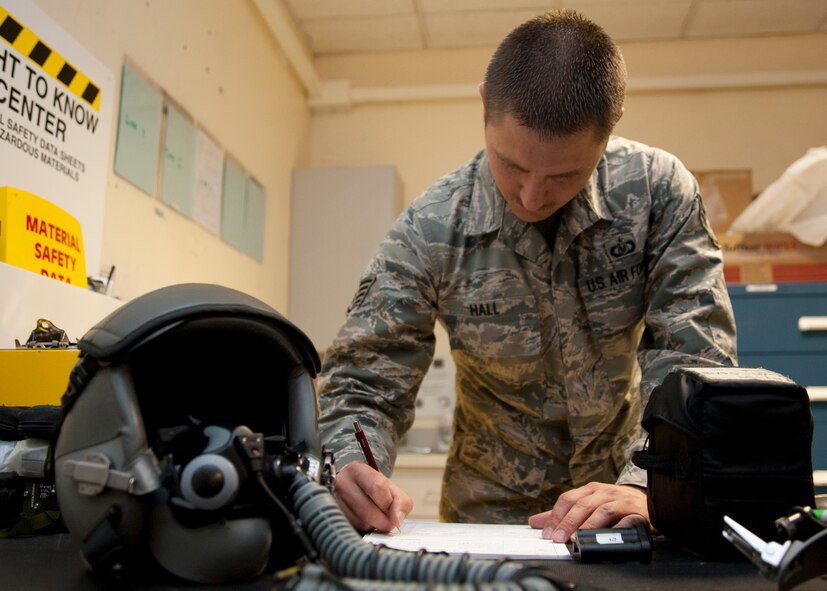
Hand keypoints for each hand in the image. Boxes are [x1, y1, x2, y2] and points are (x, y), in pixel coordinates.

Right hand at [333, 461, 412, 532]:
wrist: (352, 489)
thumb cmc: (372, 488)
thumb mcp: (390, 488)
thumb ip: (402, 502)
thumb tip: (397, 520)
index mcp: (357, 470)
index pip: (378, 488)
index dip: (390, 504)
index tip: (395, 511)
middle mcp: (341, 483)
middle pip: (369, 511)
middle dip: (384, 521)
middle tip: (387, 519)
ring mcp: (334, 501)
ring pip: (361, 523)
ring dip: (373, 526)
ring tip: (374, 516)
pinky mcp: (333, 516)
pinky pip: (353, 530)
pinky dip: (363, 529)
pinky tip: (363, 520)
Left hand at [528, 482, 649, 542]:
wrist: (646, 501)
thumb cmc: (613, 504)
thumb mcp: (587, 504)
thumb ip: (562, 514)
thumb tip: (535, 522)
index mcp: (590, 490)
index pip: (568, 499)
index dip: (556, 516)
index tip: (547, 533)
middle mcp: (605, 493)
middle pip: (583, 505)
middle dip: (569, 522)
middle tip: (558, 538)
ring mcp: (622, 502)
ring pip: (603, 510)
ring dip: (589, 525)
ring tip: (577, 538)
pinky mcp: (638, 514)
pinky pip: (629, 520)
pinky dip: (619, 528)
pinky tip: (609, 536)